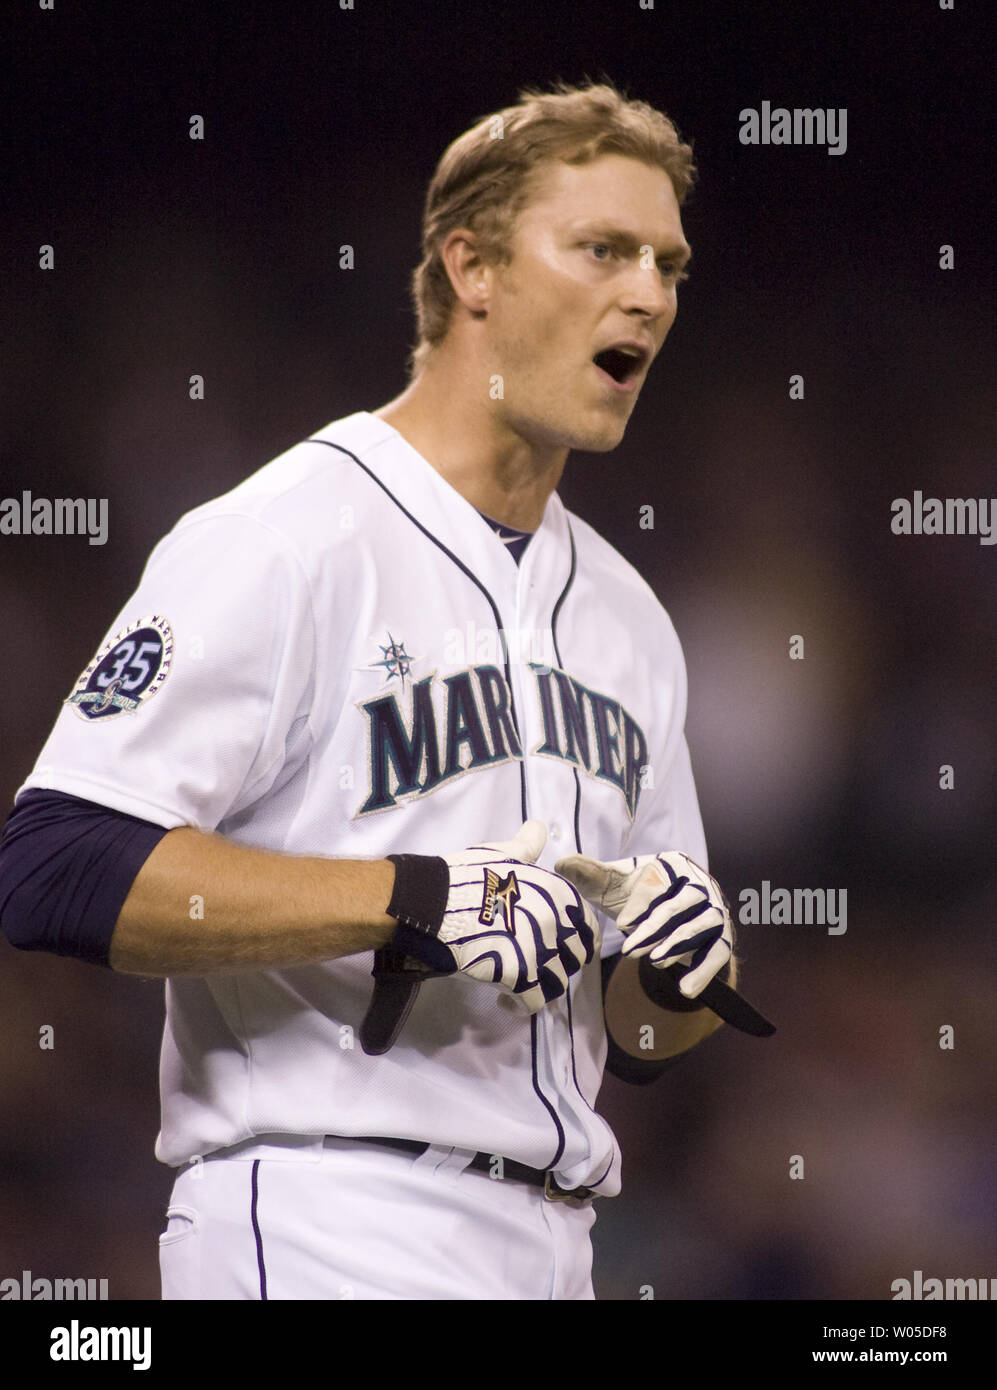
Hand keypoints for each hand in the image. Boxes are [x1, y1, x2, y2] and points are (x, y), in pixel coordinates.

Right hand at [387, 821, 599, 1012]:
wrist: (436, 903)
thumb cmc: (468, 875)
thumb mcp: (503, 853)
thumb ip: (527, 845)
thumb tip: (539, 827)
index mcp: (558, 895)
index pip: (587, 927)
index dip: (578, 939)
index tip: (563, 945)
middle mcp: (556, 923)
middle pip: (575, 958)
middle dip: (561, 964)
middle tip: (540, 964)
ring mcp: (540, 952)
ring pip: (559, 983)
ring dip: (544, 987)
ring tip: (525, 984)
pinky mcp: (519, 978)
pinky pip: (534, 1002)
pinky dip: (522, 1006)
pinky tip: (507, 1001)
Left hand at [554, 850, 732, 999]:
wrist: (672, 918)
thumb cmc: (639, 895)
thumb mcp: (614, 885)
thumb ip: (590, 874)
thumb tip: (562, 863)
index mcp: (672, 863)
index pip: (658, 881)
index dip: (640, 904)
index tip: (621, 924)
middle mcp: (699, 883)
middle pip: (682, 904)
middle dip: (655, 928)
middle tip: (629, 951)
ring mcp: (715, 910)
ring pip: (701, 926)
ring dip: (678, 946)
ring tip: (654, 963)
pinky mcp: (723, 936)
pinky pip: (719, 953)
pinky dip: (704, 971)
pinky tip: (685, 989)